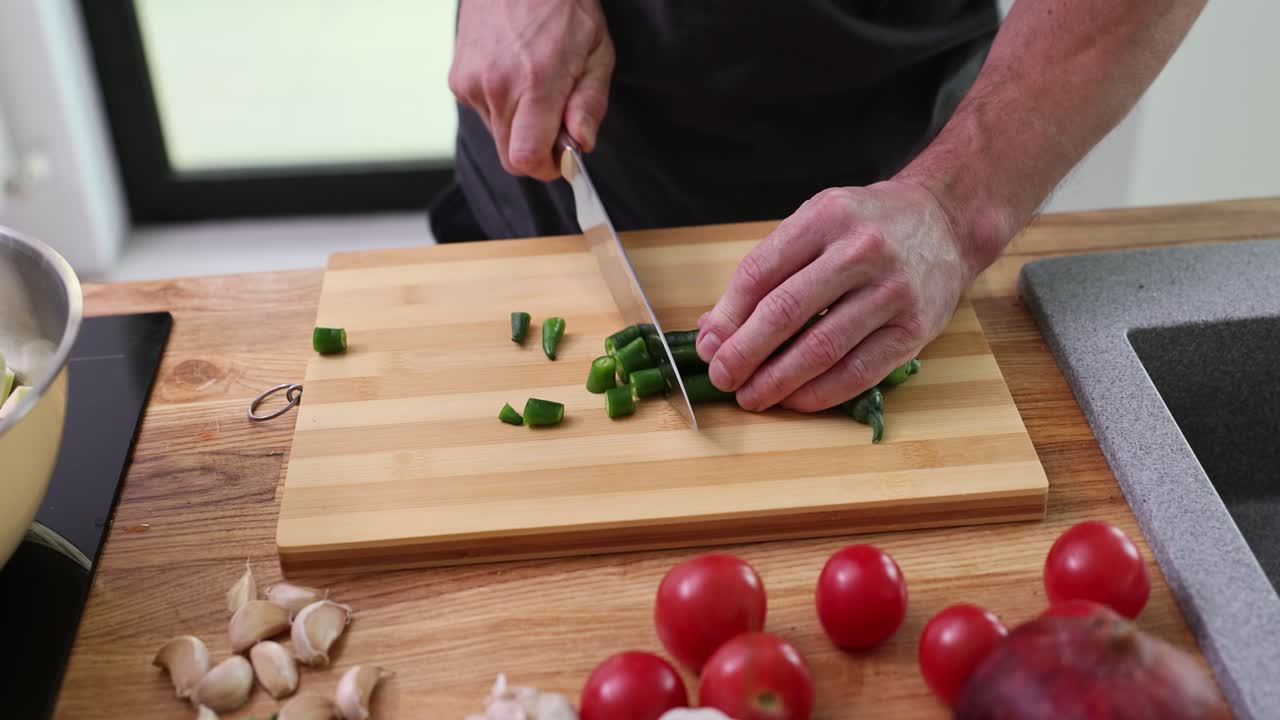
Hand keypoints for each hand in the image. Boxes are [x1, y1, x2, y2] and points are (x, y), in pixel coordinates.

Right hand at [448, 0, 613, 179]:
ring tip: (534, 84)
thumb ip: (590, 103)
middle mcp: (497, 86)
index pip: (526, 158)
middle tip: (556, 118)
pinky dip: (503, 106)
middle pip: (511, 155)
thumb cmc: (561, 6)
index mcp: (536, 81)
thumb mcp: (597, 51)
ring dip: (520, 124)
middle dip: (537, 148)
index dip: (548, 168)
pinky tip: (514, 74)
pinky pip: (484, 113)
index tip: (563, 158)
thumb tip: (581, 143)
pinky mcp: (457, 80)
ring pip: (498, 135)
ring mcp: (471, 83)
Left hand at [696, 180, 979, 412]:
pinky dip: (821, 392)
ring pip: (821, 347)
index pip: (760, 273)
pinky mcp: (916, 328)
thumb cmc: (866, 228)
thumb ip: (766, 273)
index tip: (709, 346)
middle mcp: (860, 251)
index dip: (728, 317)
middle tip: (722, 378)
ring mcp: (892, 291)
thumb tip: (715, 331)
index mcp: (825, 217)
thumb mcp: (814, 227)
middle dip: (744, 353)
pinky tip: (795, 400)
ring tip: (751, 396)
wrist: (944, 222)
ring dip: (777, 380)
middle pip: (785, 312)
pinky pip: (860, 371)